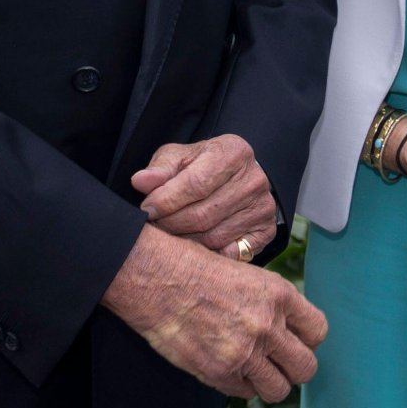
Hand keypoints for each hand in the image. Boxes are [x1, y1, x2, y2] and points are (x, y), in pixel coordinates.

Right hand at [102, 224, 326, 402]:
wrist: (156, 279)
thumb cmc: (195, 268)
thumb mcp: (246, 274)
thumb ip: (270, 302)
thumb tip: (286, 328)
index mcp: (278, 294)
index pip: (318, 330)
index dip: (307, 338)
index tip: (295, 339)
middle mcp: (268, 325)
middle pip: (306, 367)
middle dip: (295, 368)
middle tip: (278, 362)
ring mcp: (245, 352)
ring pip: (279, 389)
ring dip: (268, 382)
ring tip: (253, 369)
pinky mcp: (220, 373)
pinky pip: (245, 393)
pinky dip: (239, 384)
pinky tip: (226, 365)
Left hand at [131, 134, 277, 260]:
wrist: (235, 177)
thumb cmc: (202, 166)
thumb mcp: (179, 158)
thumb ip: (160, 170)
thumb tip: (140, 182)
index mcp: (234, 152)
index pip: (196, 183)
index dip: (166, 200)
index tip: (145, 210)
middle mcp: (254, 179)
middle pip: (204, 214)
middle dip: (171, 224)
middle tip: (153, 227)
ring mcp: (263, 207)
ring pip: (214, 237)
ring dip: (185, 241)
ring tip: (169, 235)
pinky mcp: (266, 231)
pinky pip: (229, 254)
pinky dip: (207, 255)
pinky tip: (192, 248)